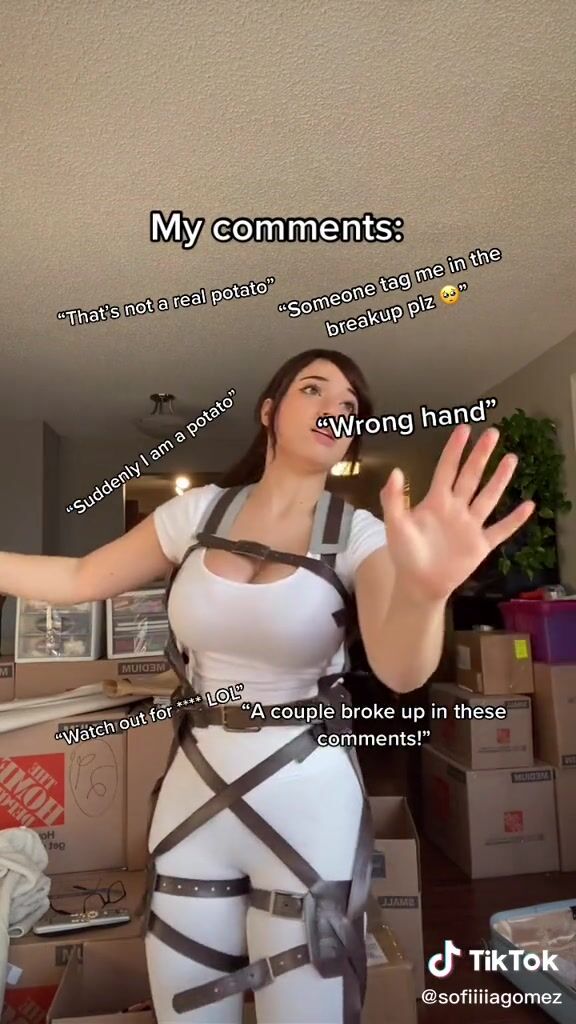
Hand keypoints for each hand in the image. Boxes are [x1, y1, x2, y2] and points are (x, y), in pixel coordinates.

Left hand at [379, 424, 534, 602]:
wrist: (418, 584)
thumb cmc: (405, 553)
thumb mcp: (394, 524)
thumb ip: (393, 499)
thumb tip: (396, 471)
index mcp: (435, 501)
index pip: (447, 469)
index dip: (455, 450)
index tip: (464, 429)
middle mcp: (456, 508)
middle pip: (471, 477)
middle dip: (481, 455)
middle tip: (493, 433)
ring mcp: (470, 525)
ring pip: (488, 497)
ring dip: (500, 479)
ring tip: (511, 458)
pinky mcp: (481, 544)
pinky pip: (501, 530)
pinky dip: (514, 520)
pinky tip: (529, 505)